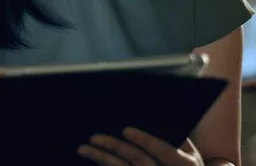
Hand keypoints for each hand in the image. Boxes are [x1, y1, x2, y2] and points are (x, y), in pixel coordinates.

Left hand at [78, 128, 203, 165]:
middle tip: (94, 137)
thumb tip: (164, 116)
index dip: (144, 140)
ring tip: (83, 149)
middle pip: (137, 160)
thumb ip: (182, 141)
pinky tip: (93, 159)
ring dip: (101, 159)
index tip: (125, 130)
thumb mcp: (194, 159)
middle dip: (114, 147)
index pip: (163, 151)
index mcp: (185, 164)